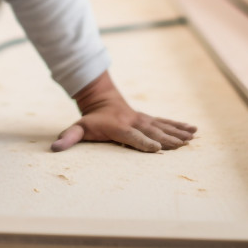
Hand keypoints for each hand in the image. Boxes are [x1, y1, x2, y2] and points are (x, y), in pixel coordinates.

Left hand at [51, 71, 196, 152]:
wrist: (100, 98)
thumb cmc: (91, 119)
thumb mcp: (78, 128)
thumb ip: (69, 137)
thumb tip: (54, 148)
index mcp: (119, 127)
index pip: (133, 137)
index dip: (144, 143)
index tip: (157, 150)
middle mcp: (134, 122)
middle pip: (152, 132)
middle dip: (167, 140)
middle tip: (181, 146)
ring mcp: (143, 119)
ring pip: (162, 126)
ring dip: (177, 133)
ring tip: (191, 139)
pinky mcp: (148, 119)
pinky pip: (165, 122)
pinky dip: (179, 126)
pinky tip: (192, 130)